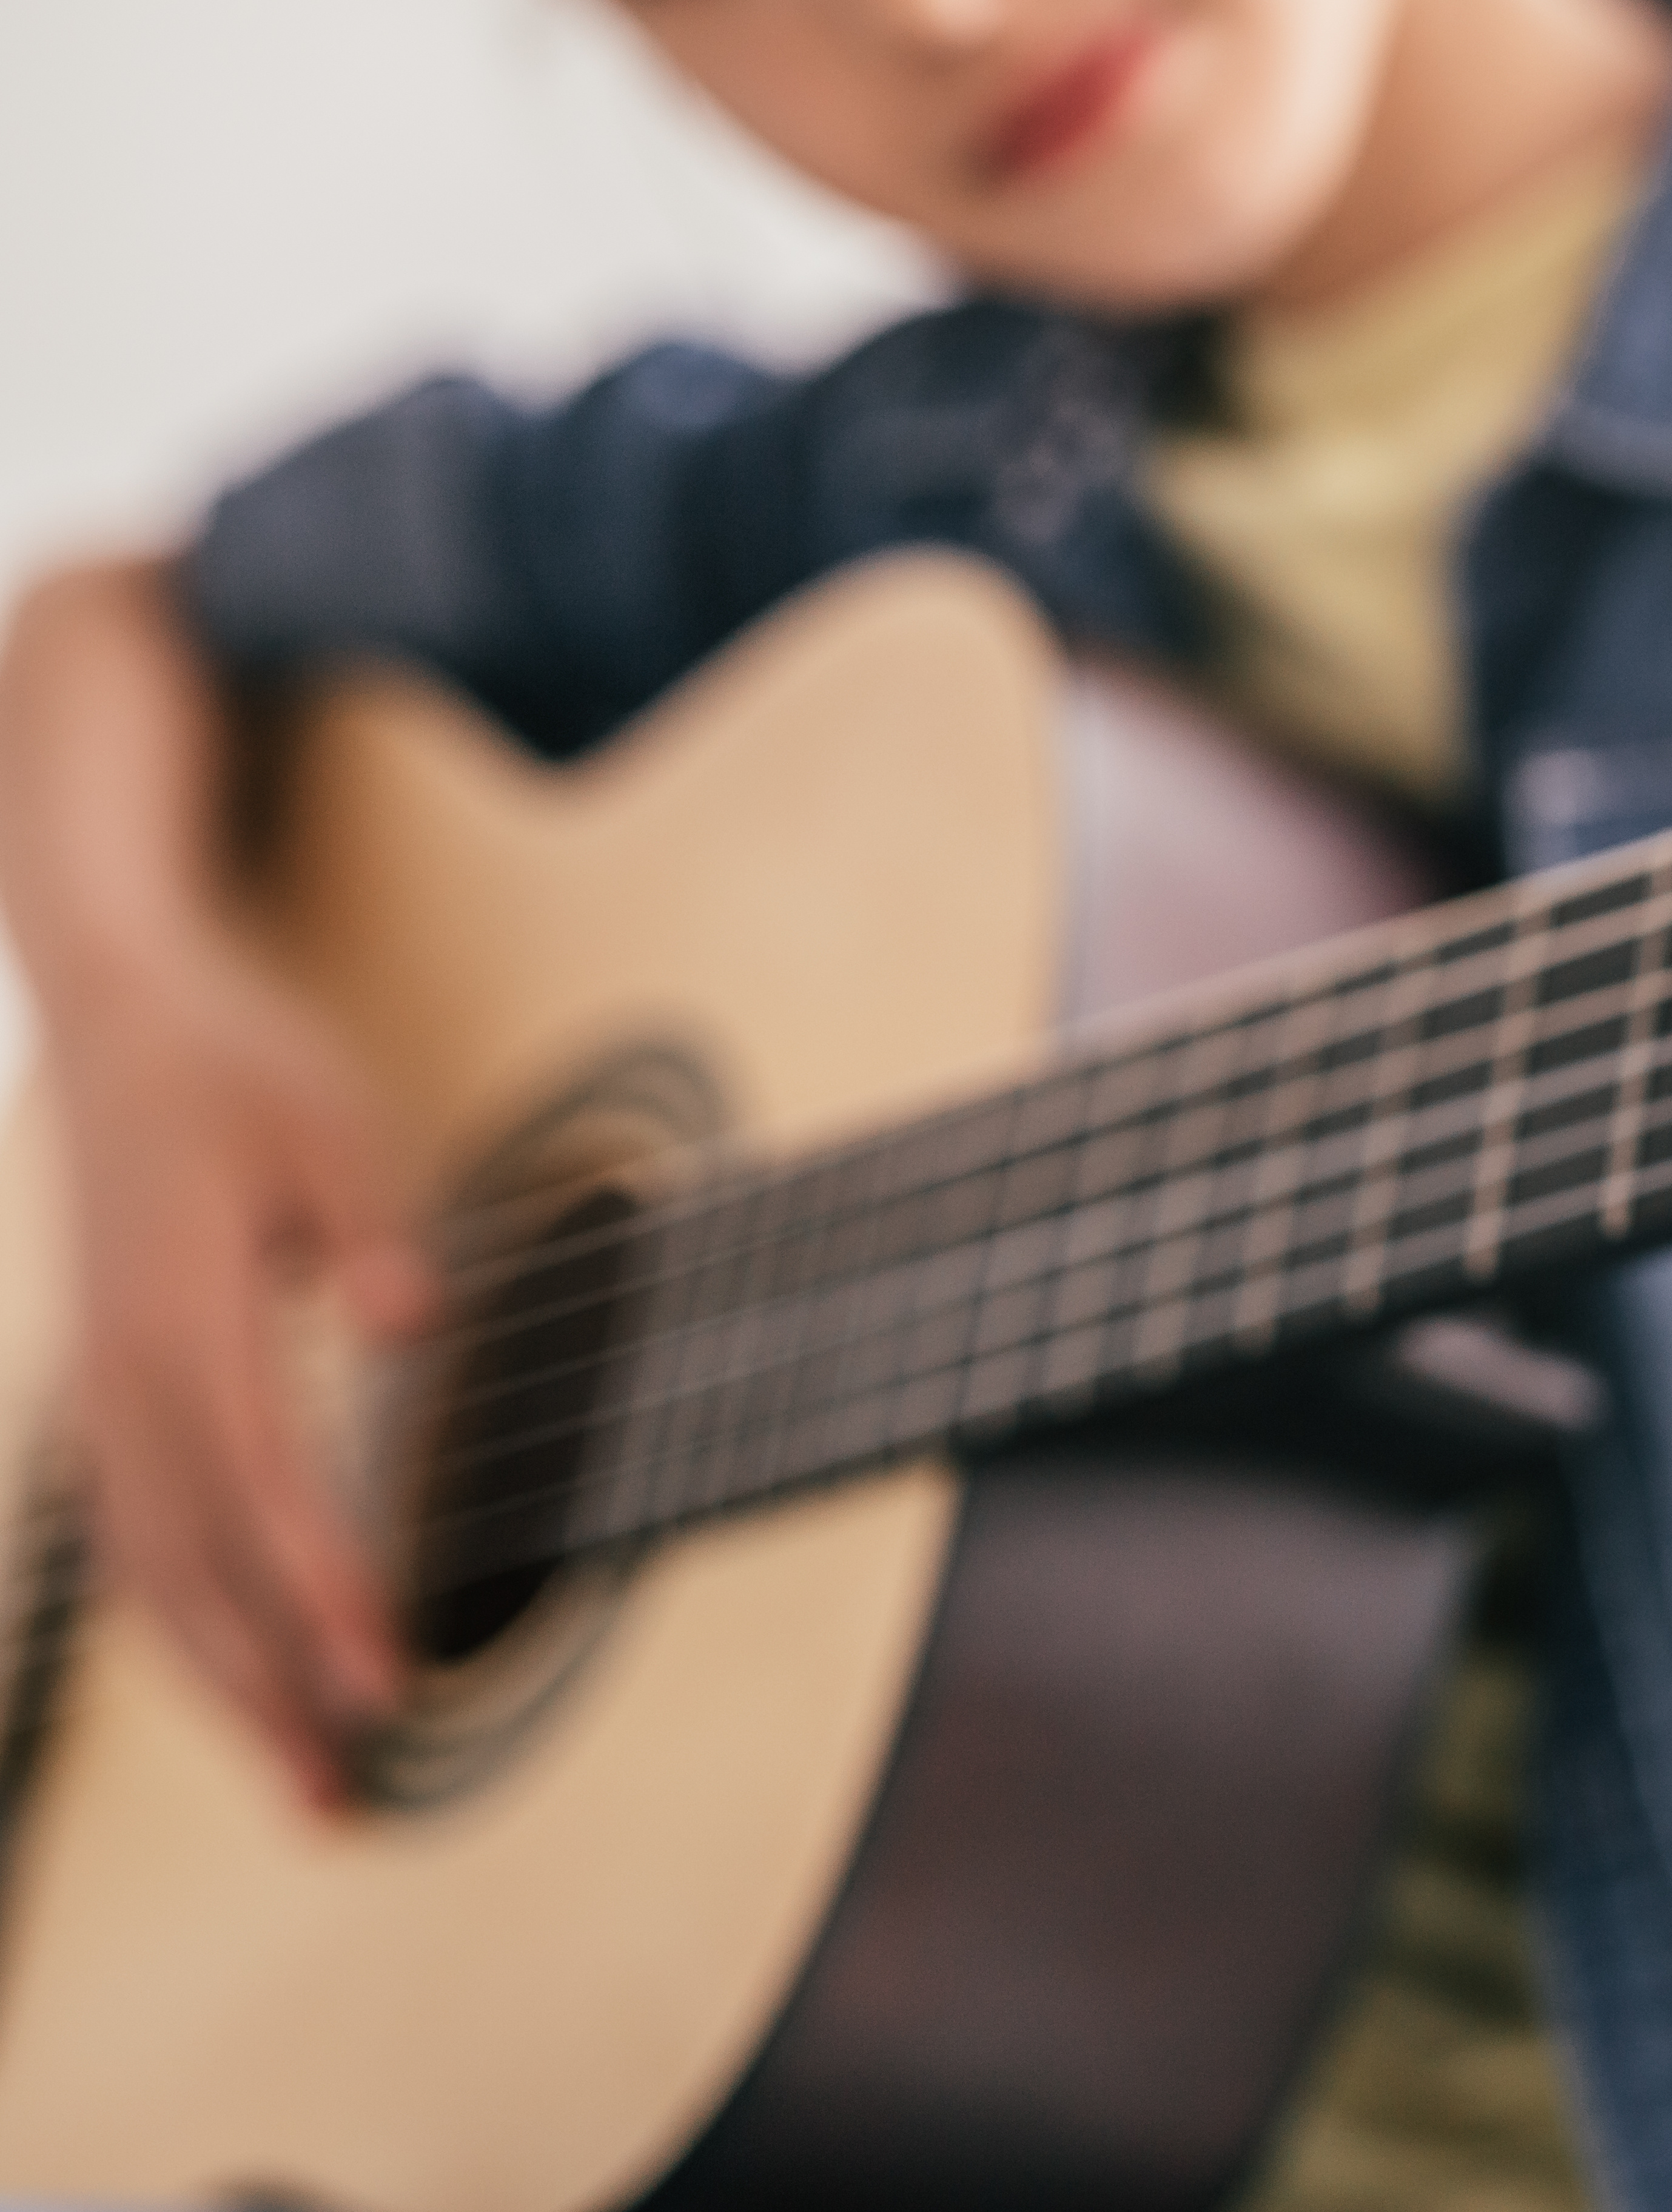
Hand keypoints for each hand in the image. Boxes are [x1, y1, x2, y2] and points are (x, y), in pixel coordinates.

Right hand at [45, 941, 428, 1804]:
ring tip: (315, 1794)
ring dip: (228, 1695)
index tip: (386, 1675)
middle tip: (351, 1805)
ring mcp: (104, 1398)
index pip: (261, 1485)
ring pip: (152, 1584)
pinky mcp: (110, 1402)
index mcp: (187, 1318)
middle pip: (191, 1574)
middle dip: (271, 1696)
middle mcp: (127, 1379)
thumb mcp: (331, 1124)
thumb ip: (375, 1228)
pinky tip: (246, 1699)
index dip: (321, 1587)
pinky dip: (190, 1636)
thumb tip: (414, 1325)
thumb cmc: (241, 1072)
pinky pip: (138, 1548)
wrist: (119, 1020)